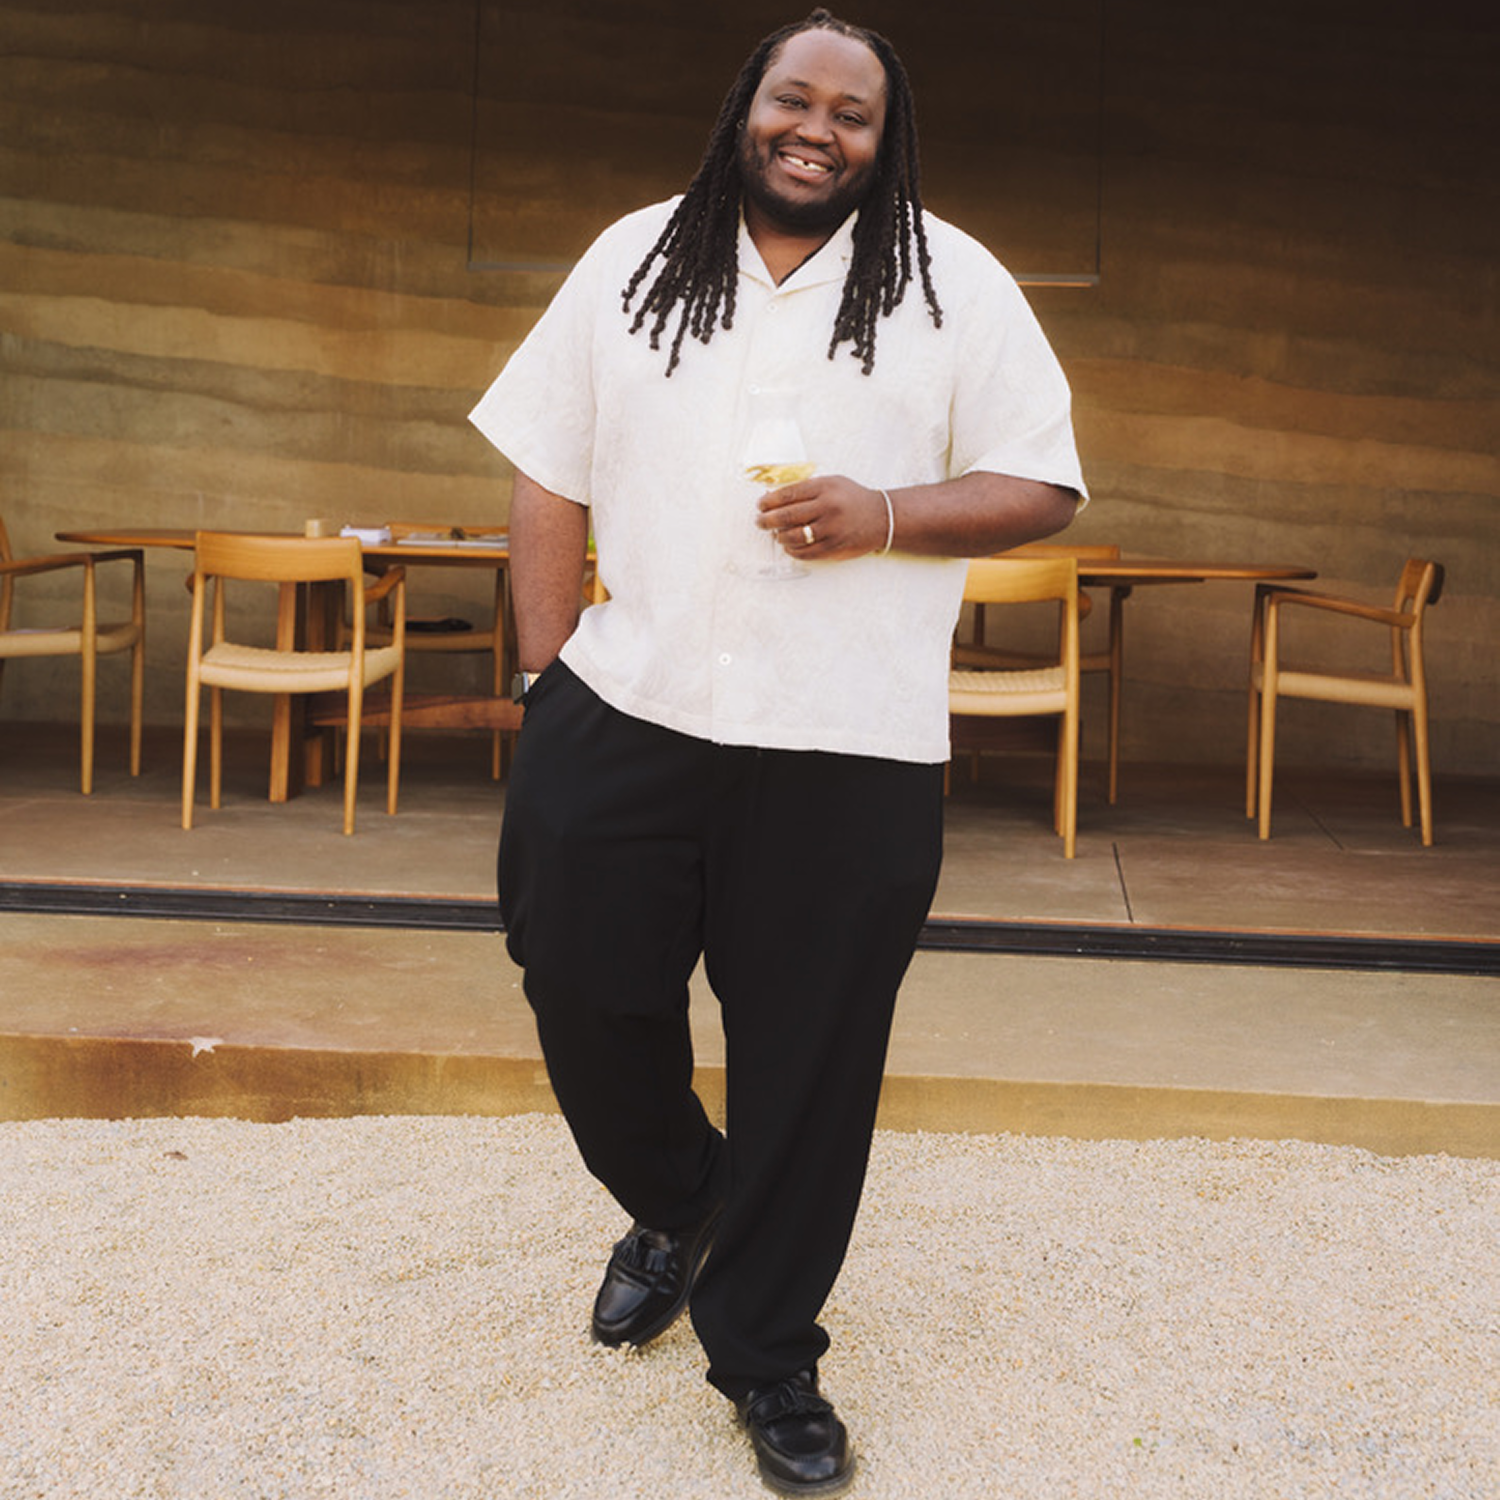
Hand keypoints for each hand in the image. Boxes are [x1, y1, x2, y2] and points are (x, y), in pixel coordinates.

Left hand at [756, 475, 889, 561]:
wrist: (881, 517)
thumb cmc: (852, 499)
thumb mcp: (832, 483)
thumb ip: (807, 488)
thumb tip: (776, 497)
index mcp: (825, 488)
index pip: (788, 494)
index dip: (769, 501)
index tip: (760, 505)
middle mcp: (827, 508)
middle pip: (786, 516)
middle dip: (767, 520)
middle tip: (759, 522)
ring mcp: (831, 529)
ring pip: (793, 536)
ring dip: (779, 536)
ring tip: (776, 534)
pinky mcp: (833, 547)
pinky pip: (805, 552)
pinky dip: (792, 550)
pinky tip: (789, 545)